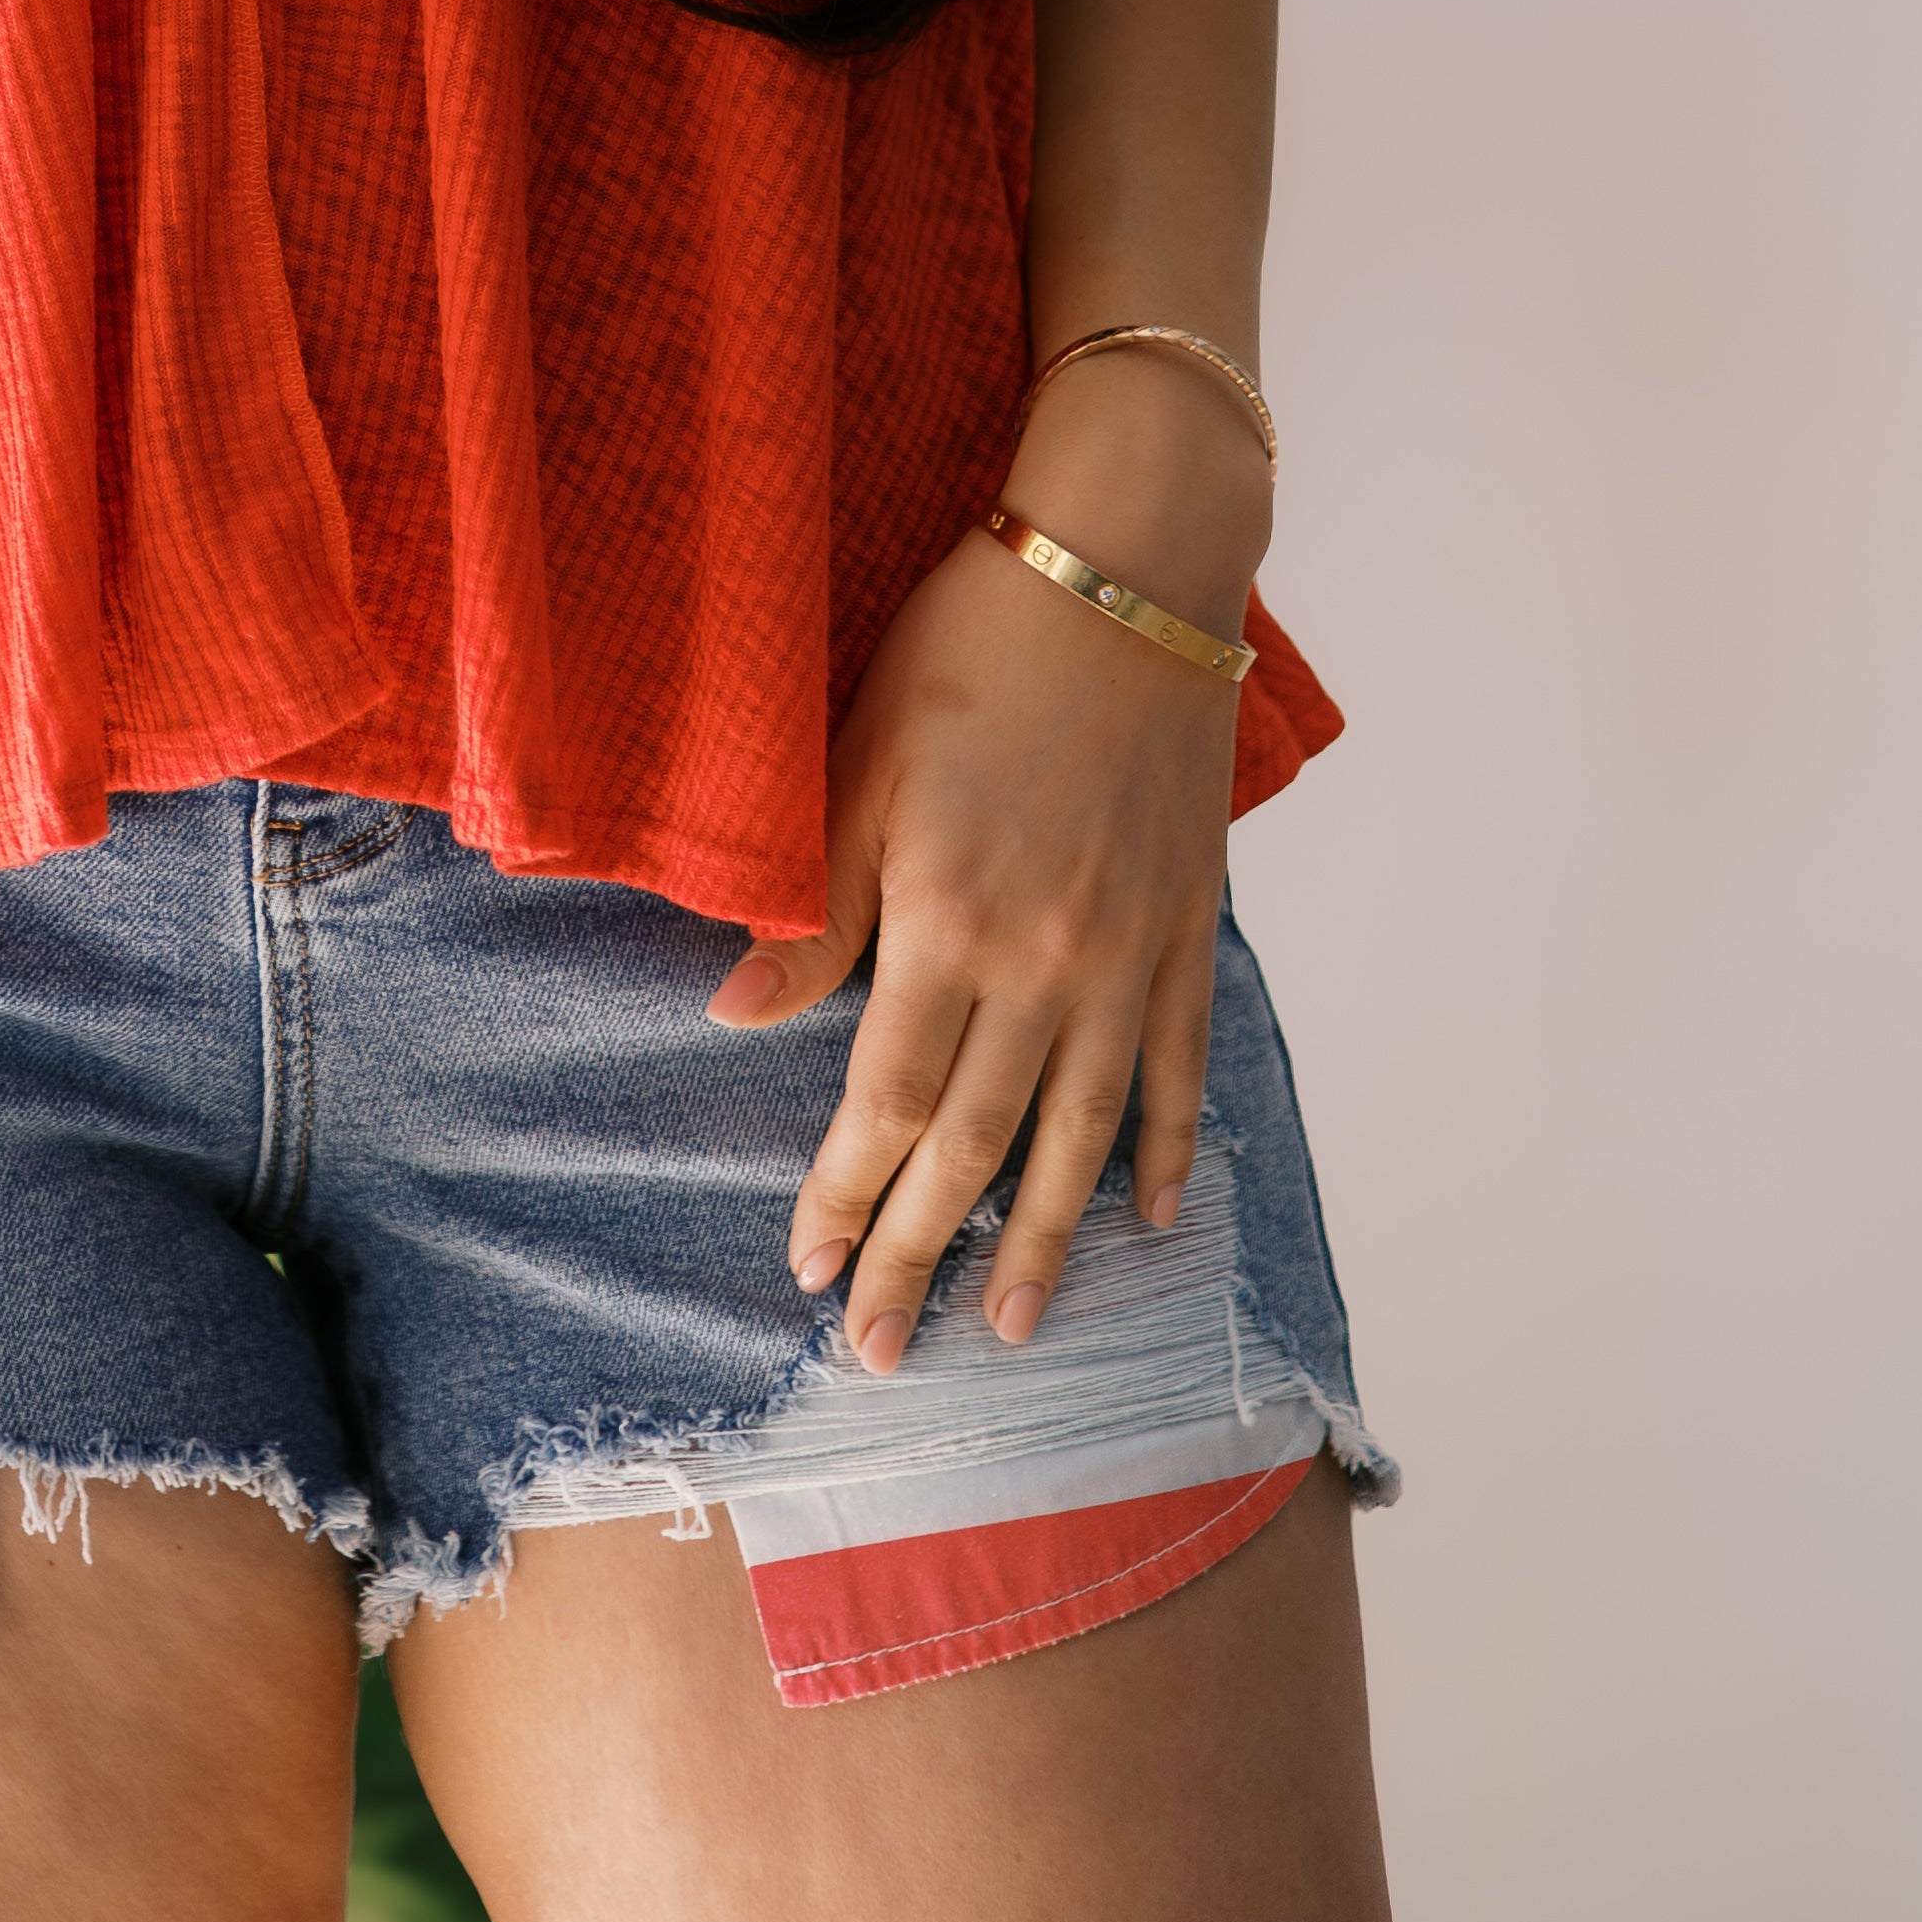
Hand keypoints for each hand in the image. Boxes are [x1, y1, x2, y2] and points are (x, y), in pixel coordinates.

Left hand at [705, 358, 1266, 1365]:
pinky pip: (1179, 1062)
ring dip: (1045, 1239)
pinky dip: (1165, 1145)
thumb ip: (813, 908)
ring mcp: (1128, 951)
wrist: (1125, 566)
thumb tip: (735, 1015)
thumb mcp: (860, 761)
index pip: (888, 1098)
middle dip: (923, 1253)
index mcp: (950, 920)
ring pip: (1082, 1130)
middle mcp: (1046, 961)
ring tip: (1013, 1326)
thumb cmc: (972, 644)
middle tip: (890, 1354)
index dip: (846, 1193)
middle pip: (978, 1143)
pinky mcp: (1187, 923)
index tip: (811, 1273)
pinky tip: (1152, 1215)